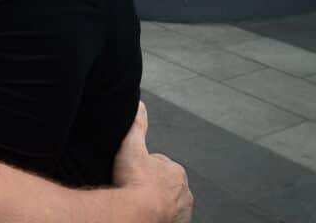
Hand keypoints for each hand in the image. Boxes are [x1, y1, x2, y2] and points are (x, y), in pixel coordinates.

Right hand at [113, 102, 192, 222]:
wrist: (138, 214)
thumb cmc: (135, 183)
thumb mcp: (131, 146)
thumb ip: (137, 125)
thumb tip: (140, 105)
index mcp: (176, 171)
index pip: (161, 165)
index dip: (145, 167)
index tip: (134, 173)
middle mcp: (184, 192)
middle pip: (165, 185)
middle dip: (153, 185)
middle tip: (135, 187)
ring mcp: (181, 211)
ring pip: (168, 202)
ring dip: (157, 202)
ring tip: (140, 202)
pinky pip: (168, 217)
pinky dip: (160, 215)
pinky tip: (147, 213)